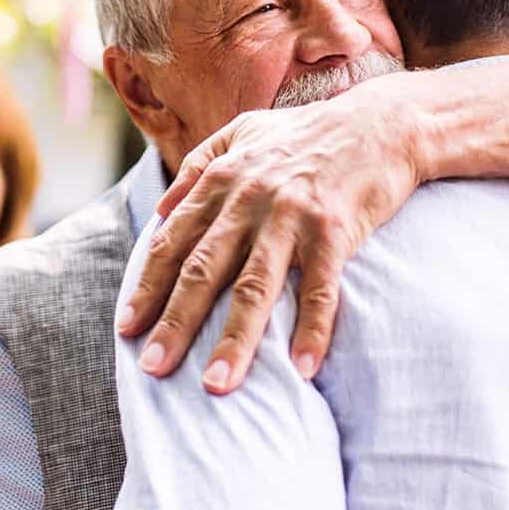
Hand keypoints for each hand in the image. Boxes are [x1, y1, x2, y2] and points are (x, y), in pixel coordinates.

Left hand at [117, 79, 424, 392]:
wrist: (381, 124)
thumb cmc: (310, 132)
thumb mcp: (245, 131)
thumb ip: (200, 164)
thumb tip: (160, 210)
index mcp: (224, 179)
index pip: (175, 242)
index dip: (149, 286)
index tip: (127, 327)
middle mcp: (250, 198)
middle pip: (204, 270)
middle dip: (176, 322)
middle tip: (153, 368)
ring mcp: (292, 215)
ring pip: (255, 286)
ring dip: (234, 339)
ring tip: (216, 385)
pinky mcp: (333, 229)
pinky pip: (319, 288)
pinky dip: (311, 329)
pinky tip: (301, 367)